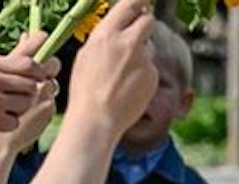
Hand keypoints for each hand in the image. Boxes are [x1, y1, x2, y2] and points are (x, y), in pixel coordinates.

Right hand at [0, 34, 55, 152]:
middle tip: (10, 99)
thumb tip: (36, 40)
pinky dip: (6, 125)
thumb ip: (6, 62)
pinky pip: (15, 122)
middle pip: (32, 87)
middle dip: (26, 95)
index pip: (29, 65)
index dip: (40, 73)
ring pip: (26, 105)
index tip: (40, 79)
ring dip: (17, 110)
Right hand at [65, 0, 156, 141]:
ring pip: (149, 48)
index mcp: (106, 34)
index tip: (144, 0)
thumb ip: (105, 38)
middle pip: (148, 21)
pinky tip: (129, 86)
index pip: (129, 5)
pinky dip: (144, 73)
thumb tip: (118, 28)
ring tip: (123, 74)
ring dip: (141, 54)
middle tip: (137, 35)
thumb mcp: (87, 54)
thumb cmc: (85, 88)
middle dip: (145, 24)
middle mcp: (128, 43)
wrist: (98, 117)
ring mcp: (143, 60)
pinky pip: (151, 67)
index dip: (139, 1)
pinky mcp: (153, 76)